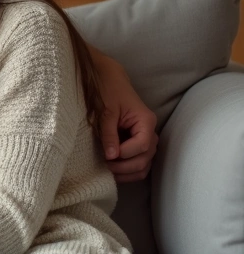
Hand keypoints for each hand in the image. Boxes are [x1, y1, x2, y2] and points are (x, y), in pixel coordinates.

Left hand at [93, 52, 158, 181]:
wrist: (107, 80)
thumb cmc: (107, 91)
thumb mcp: (106, 111)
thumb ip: (109, 133)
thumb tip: (111, 156)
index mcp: (146, 121)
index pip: (142, 146)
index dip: (124, 154)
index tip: (106, 155)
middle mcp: (150, 132)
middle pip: (145, 159)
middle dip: (124, 166)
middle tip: (104, 165)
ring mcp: (145, 140)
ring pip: (144, 165)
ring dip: (126, 172)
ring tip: (107, 170)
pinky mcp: (137, 144)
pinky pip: (138, 163)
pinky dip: (127, 170)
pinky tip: (112, 170)